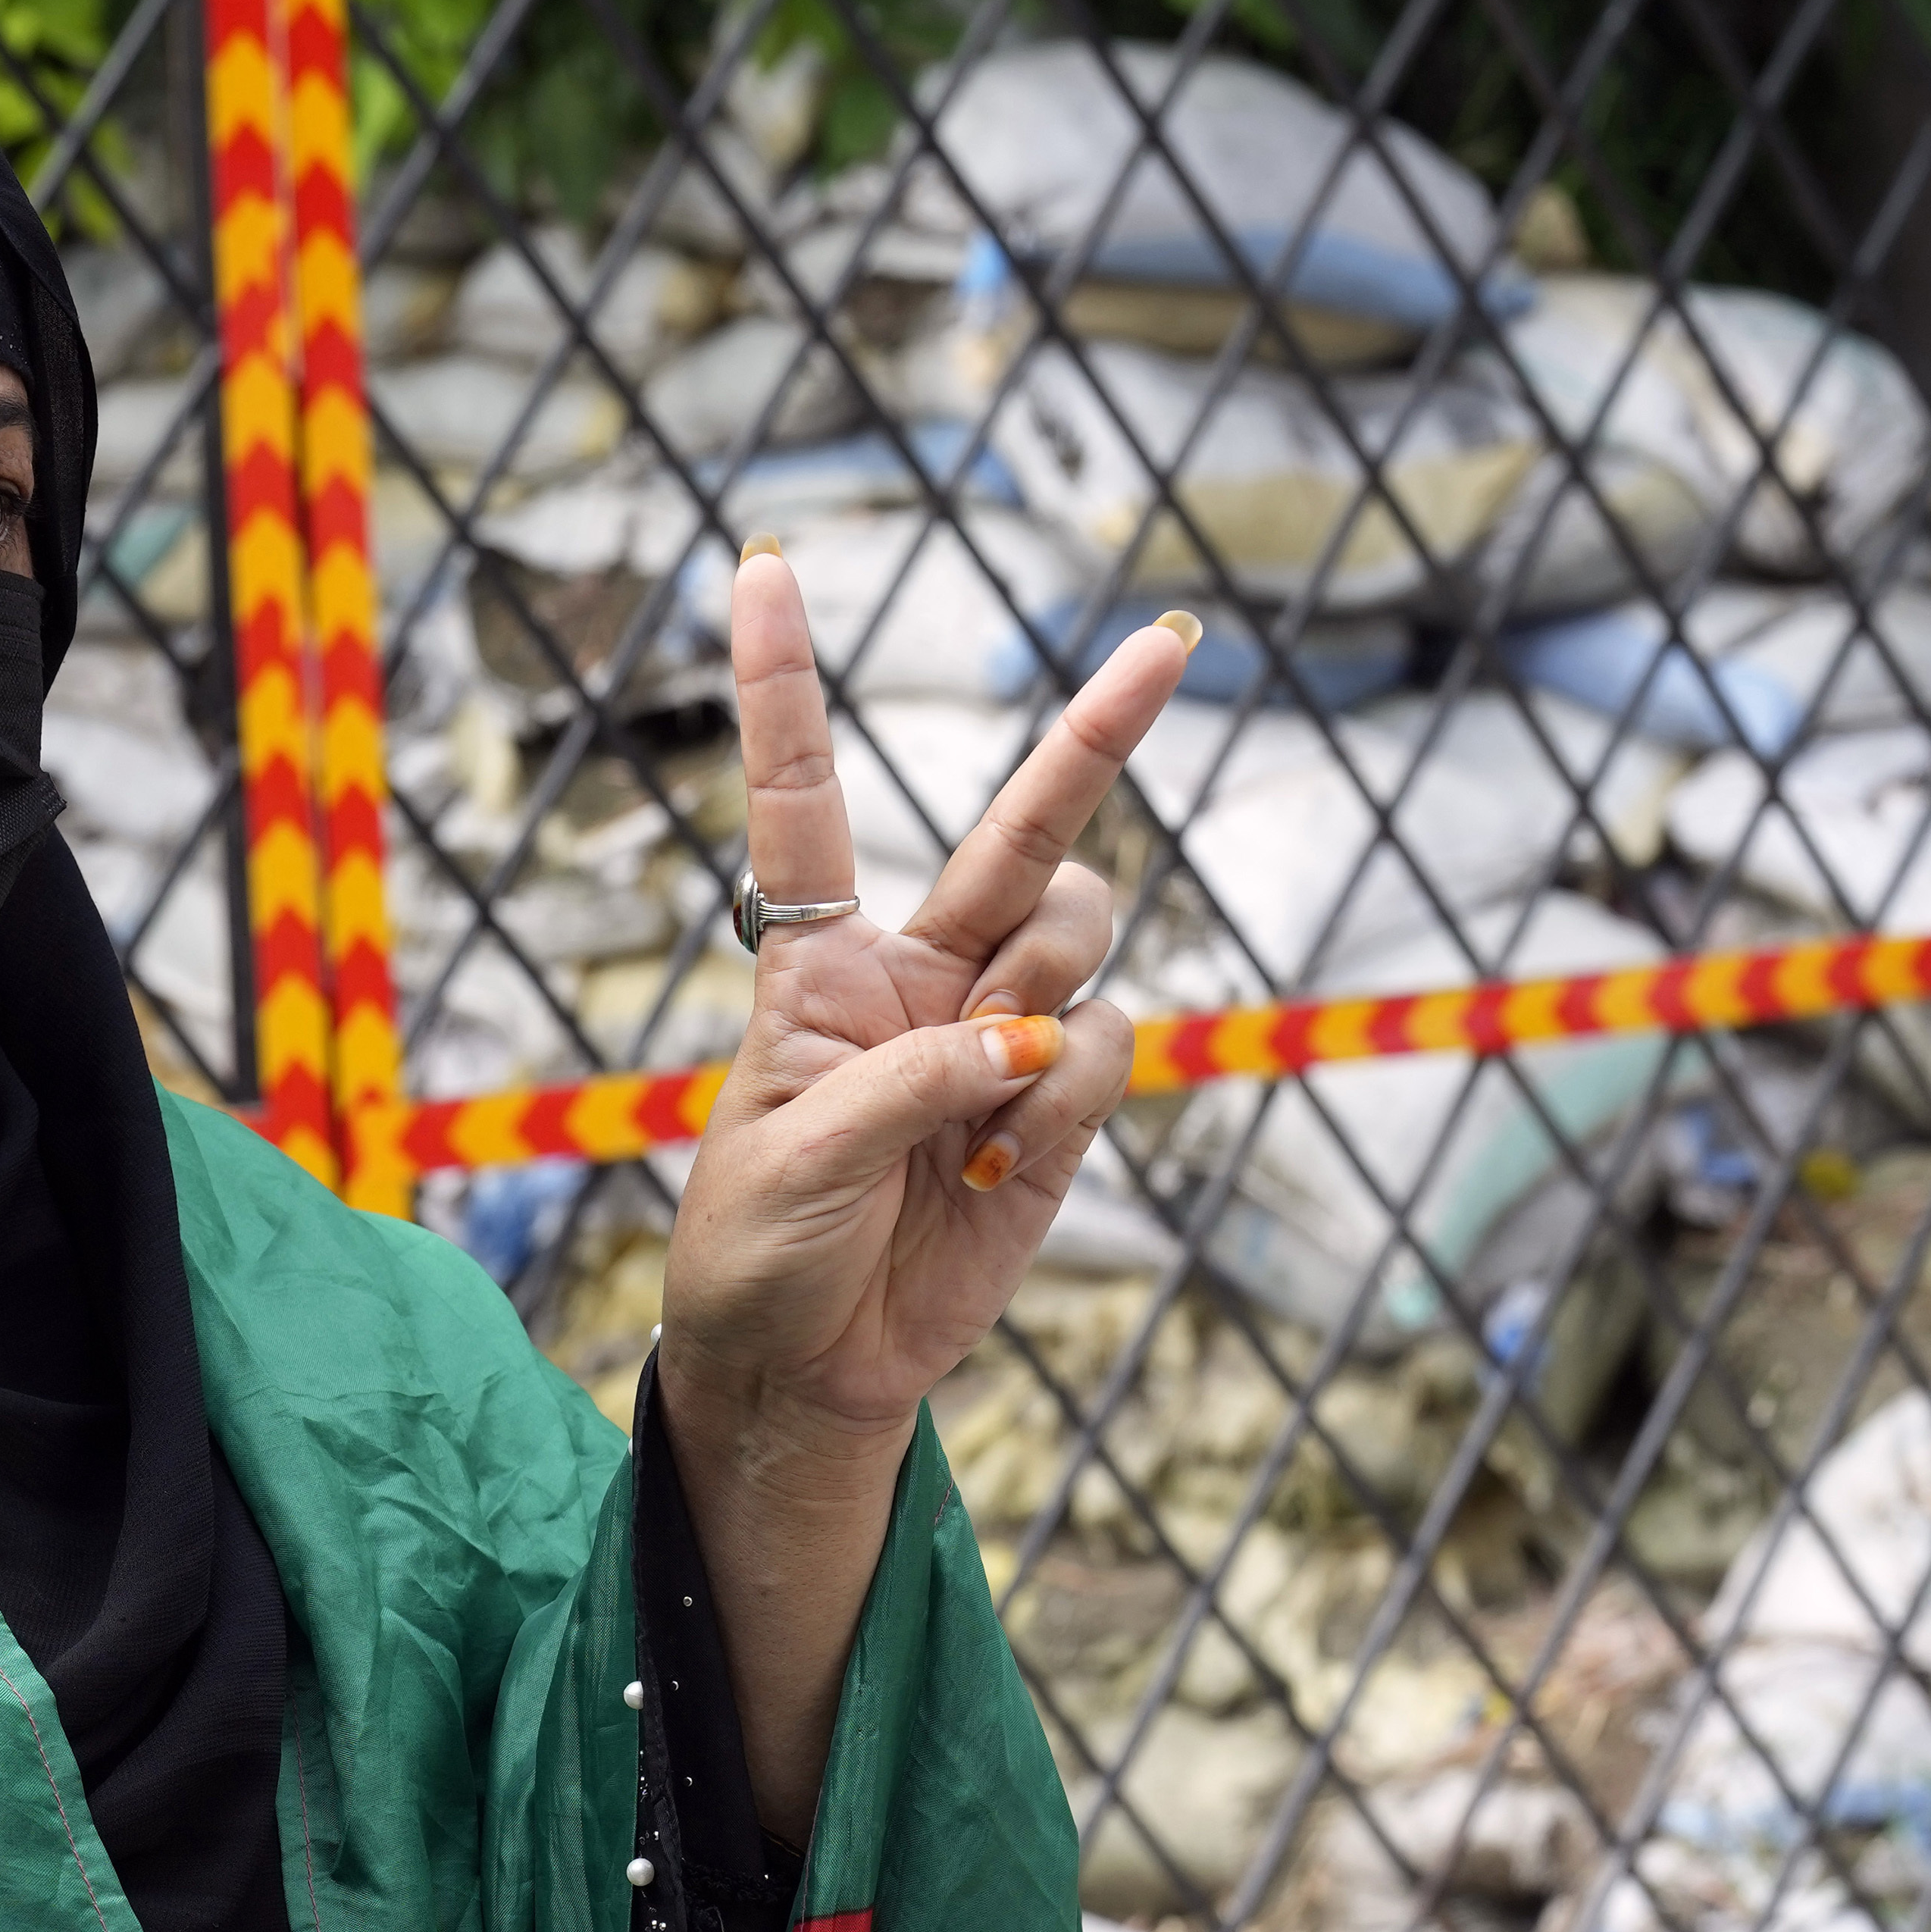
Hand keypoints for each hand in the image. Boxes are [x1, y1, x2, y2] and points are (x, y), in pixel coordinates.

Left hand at [659, 551, 1189, 1465]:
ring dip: (1046, 996)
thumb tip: (1026, 1042)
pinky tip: (1006, 1164)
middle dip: (1099, 731)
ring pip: (1081, 937)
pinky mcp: (1061, 1109)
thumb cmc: (761, 1252)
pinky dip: (1068, 1098)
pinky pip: (1107, 1049)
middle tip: (1169, 643)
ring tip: (982, 1109)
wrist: (809, 1368)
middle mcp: (925, 973)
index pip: (803, 806)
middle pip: (1025, 829)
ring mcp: (1003, 1035)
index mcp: (820, 965)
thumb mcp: (791, 1163)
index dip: (783, 689)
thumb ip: (904, 1085)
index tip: (762, 563)